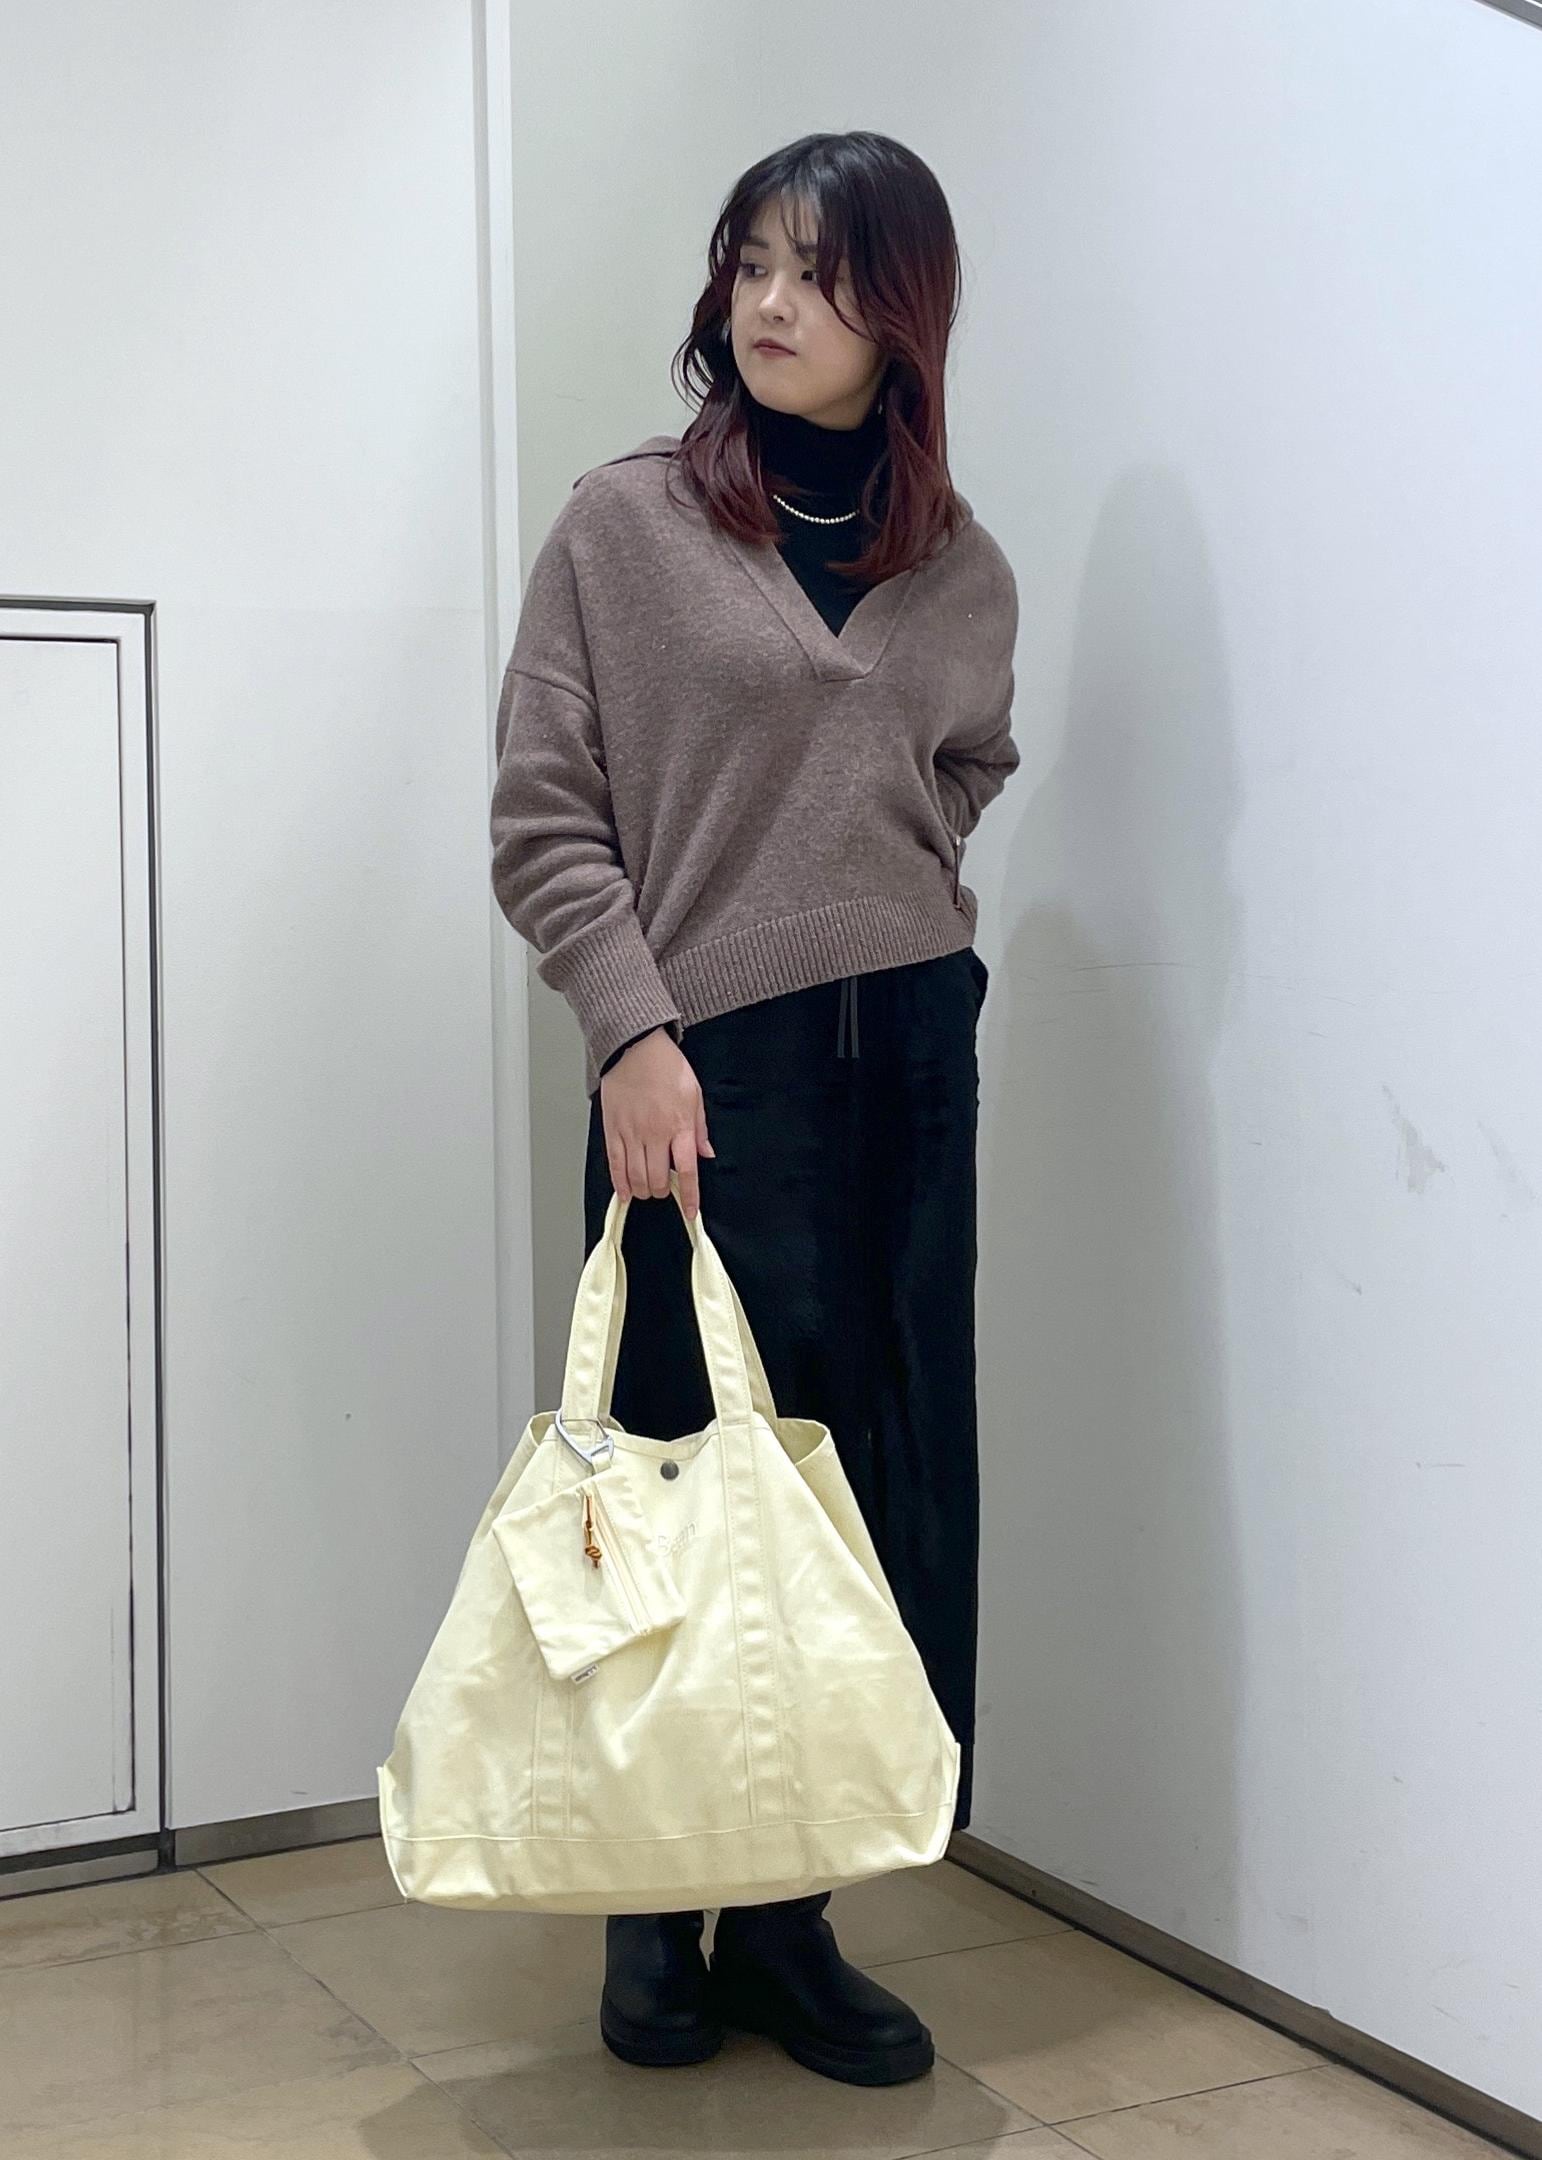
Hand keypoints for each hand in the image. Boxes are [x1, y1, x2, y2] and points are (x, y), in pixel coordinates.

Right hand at [599, 1028, 714, 1217]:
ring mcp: (631, 1133)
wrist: (635, 1048)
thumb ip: (699, 1128)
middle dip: (662, 1192)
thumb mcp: (694, 1095)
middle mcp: (655, 1134)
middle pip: (657, 1179)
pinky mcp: (612, 1130)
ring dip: (643, 1190)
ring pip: (636, 1177)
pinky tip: (625, 1192)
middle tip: (664, 1190)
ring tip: (647, 1190)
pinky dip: (620, 1183)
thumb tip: (706, 1154)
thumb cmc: (666, 1067)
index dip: (689, 1196)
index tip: (690, 1212)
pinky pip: (615, 1164)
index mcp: (679, 1126)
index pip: (686, 1171)